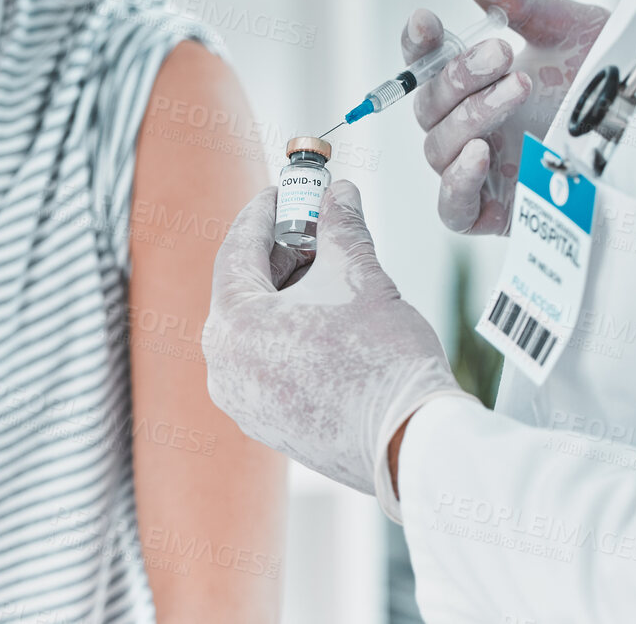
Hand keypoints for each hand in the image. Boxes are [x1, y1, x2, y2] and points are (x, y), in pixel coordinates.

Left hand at [203, 182, 461, 499]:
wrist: (411, 442)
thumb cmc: (381, 360)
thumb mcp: (359, 273)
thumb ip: (340, 225)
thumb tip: (340, 196)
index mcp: (233, 325)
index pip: (237, 249)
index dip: (263, 213)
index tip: (281, 192)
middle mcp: (224, 367)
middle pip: (244, 288)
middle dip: (280, 253)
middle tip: (314, 228)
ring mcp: (242, 401)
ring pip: (255, 327)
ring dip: (287, 293)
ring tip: (330, 270)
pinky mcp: (266, 423)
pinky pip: (265, 361)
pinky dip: (289, 331)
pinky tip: (328, 317)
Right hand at [405, 0, 608, 233]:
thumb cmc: (604, 83)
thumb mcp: (568, 28)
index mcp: (475, 82)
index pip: (426, 64)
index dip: (418, 45)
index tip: (427, 21)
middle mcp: (469, 125)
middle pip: (428, 105)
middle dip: (459, 76)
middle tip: (503, 54)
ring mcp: (479, 170)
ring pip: (438, 148)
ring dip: (470, 116)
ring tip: (516, 90)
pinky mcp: (493, 213)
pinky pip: (452, 208)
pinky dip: (457, 182)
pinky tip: (480, 154)